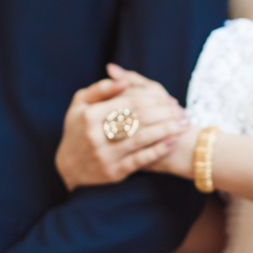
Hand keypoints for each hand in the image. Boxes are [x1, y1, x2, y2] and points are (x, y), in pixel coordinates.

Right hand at [56, 67, 188, 187]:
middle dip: (165, 113)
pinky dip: (159, 149)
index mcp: (89, 115)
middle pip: (139, 119)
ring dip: (167, 129)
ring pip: (143, 138)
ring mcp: (105, 155)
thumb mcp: (80, 105)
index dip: (153, 99)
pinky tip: (173, 141)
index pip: (129, 102)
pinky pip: (141, 159)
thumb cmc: (78, 129)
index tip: (169, 98)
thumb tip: (123, 80)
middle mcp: (96, 135)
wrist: (69, 167)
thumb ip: (100, 89)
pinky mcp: (114, 172)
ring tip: (184, 123)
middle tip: (181, 110)